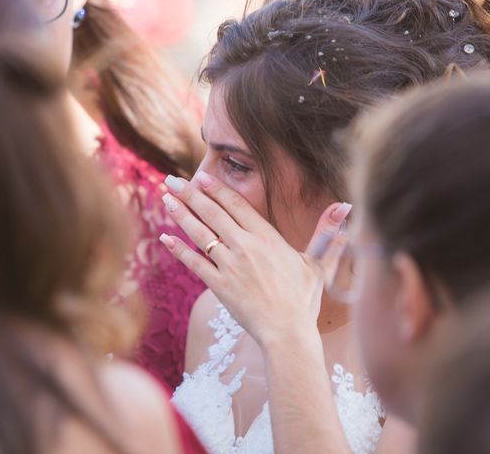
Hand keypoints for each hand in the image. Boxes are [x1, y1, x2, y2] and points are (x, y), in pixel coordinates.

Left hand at [159, 171, 350, 346]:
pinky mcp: (218, 285)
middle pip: (212, 213)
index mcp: (266, 237)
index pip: (236, 205)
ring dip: (180, 214)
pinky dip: (178, 250)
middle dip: (190, 194)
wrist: (287, 333)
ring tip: (165, 198)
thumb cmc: (303, 299)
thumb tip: (345, 205)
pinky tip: (164, 237)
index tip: (201, 177)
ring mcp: (229, 265)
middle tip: (171, 180)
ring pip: (199, 233)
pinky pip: (193, 263)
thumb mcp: (317, 263)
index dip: (216, 190)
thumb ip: (327, 232)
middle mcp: (244, 246)